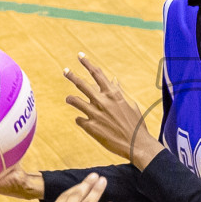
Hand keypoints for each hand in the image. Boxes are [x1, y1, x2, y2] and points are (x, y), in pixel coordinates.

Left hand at [63, 52, 164, 169]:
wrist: (136, 145)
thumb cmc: (135, 124)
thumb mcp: (130, 104)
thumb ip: (119, 91)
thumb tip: (113, 79)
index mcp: (113, 94)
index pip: (97, 74)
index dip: (87, 63)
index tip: (80, 56)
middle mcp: (102, 102)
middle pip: (82, 84)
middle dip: (71, 75)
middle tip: (65, 70)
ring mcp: (95, 114)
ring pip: (75, 100)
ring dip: (70, 98)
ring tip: (68, 98)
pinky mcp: (91, 127)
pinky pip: (79, 119)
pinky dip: (81, 119)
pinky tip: (85, 121)